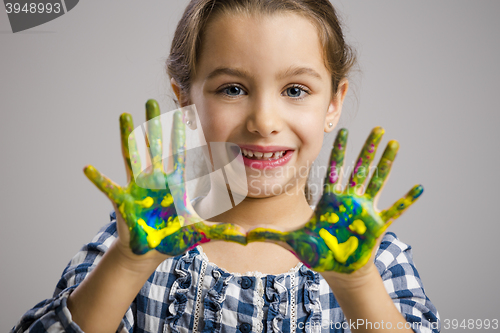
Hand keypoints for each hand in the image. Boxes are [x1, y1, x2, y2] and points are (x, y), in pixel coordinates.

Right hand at [84, 99, 245, 258]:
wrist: (150, 250)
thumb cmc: (173, 237)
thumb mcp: (198, 232)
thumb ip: (222, 231)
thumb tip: (245, 236)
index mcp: (174, 184)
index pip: (179, 153)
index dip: (180, 134)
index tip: (182, 112)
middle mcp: (156, 180)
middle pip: (155, 146)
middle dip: (154, 123)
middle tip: (152, 99)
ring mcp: (138, 188)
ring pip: (133, 156)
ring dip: (128, 136)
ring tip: (125, 115)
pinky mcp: (123, 201)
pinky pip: (109, 188)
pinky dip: (99, 180)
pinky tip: (87, 168)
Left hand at [247, 127, 422, 273]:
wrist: (336, 268)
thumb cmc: (316, 251)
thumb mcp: (290, 240)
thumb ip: (266, 233)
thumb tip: (239, 232)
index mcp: (330, 199)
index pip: (334, 168)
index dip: (338, 150)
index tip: (342, 130)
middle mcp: (349, 200)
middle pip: (359, 168)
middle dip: (367, 148)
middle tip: (377, 128)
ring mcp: (364, 210)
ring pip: (377, 181)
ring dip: (387, 163)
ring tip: (395, 144)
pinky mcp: (377, 225)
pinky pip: (395, 210)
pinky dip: (407, 199)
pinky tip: (419, 187)